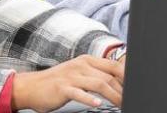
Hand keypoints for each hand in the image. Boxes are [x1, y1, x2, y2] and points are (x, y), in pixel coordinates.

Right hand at [10, 54, 124, 110]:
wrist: (31, 86)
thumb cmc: (57, 82)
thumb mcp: (78, 73)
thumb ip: (96, 75)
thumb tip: (116, 84)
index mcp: (87, 61)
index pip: (113, 66)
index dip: (127, 77)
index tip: (135, 88)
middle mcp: (81, 66)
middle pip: (109, 76)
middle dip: (122, 90)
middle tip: (129, 100)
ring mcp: (71, 76)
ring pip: (98, 84)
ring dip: (113, 96)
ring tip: (121, 105)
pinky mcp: (62, 88)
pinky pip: (78, 93)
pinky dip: (89, 98)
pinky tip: (97, 104)